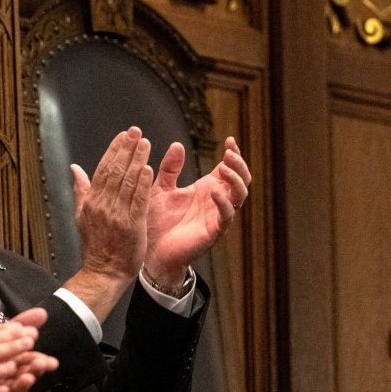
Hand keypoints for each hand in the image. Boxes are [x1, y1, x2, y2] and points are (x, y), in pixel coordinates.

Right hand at [64, 127, 152, 320]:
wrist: (104, 271)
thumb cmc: (96, 245)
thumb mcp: (82, 215)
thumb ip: (81, 190)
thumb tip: (74, 169)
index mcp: (92, 201)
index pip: (103, 169)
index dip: (114, 150)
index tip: (124, 135)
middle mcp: (103, 205)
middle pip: (115, 171)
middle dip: (126, 149)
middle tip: (136, 131)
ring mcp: (117, 214)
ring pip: (127, 182)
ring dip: (137, 160)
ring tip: (145, 143)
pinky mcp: (131, 225)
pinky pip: (137, 201)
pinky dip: (142, 184)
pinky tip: (148, 169)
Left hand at [144, 136, 251, 283]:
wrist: (150, 251)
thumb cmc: (156, 221)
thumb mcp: (161, 189)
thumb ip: (170, 169)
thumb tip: (177, 145)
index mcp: (206, 189)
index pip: (228, 168)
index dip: (233, 154)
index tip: (229, 139)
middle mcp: (216, 201)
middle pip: (241, 179)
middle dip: (239, 164)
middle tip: (230, 153)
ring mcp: (216, 216)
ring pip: (239, 196)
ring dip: (236, 180)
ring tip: (224, 167)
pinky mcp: (213, 231)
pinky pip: (226, 216)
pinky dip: (224, 202)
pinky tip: (214, 191)